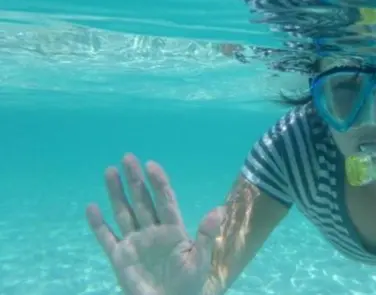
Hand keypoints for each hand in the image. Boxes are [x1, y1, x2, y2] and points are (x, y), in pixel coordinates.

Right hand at [86, 153, 222, 294]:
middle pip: (142, 200)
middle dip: (135, 180)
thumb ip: (206, 235)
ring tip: (110, 171)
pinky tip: (91, 207)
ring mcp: (135, 241)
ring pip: (124, 212)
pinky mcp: (120, 256)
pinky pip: (106, 237)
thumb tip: (219, 209)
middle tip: (128, 157)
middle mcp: (152, 230)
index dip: (158, 182)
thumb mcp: (200, 259)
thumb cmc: (189, 283)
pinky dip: (98, 224)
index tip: (152, 165)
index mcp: (172, 229)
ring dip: (116, 193)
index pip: (165, 200)